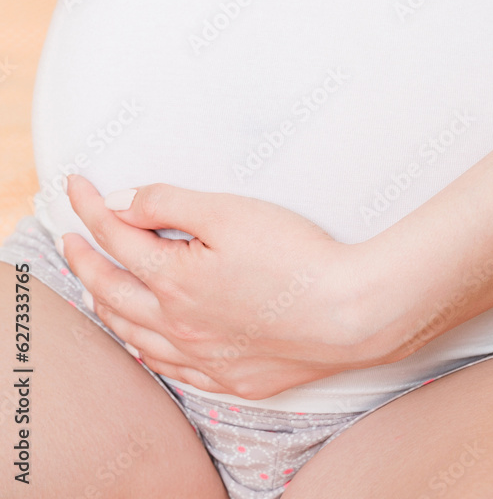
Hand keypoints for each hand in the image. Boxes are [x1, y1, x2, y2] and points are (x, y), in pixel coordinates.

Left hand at [60, 174, 371, 398]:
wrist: (352, 313)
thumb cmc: (296, 256)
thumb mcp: (228, 212)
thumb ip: (167, 204)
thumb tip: (120, 205)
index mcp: (174, 281)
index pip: (117, 238)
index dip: (91, 208)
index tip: (76, 187)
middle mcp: (179, 326)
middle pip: (113, 292)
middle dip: (84, 260)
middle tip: (68, 239)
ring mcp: (205, 358)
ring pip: (135, 335)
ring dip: (106, 307)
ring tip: (94, 287)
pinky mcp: (235, 378)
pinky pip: (171, 370)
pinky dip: (146, 352)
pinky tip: (144, 346)